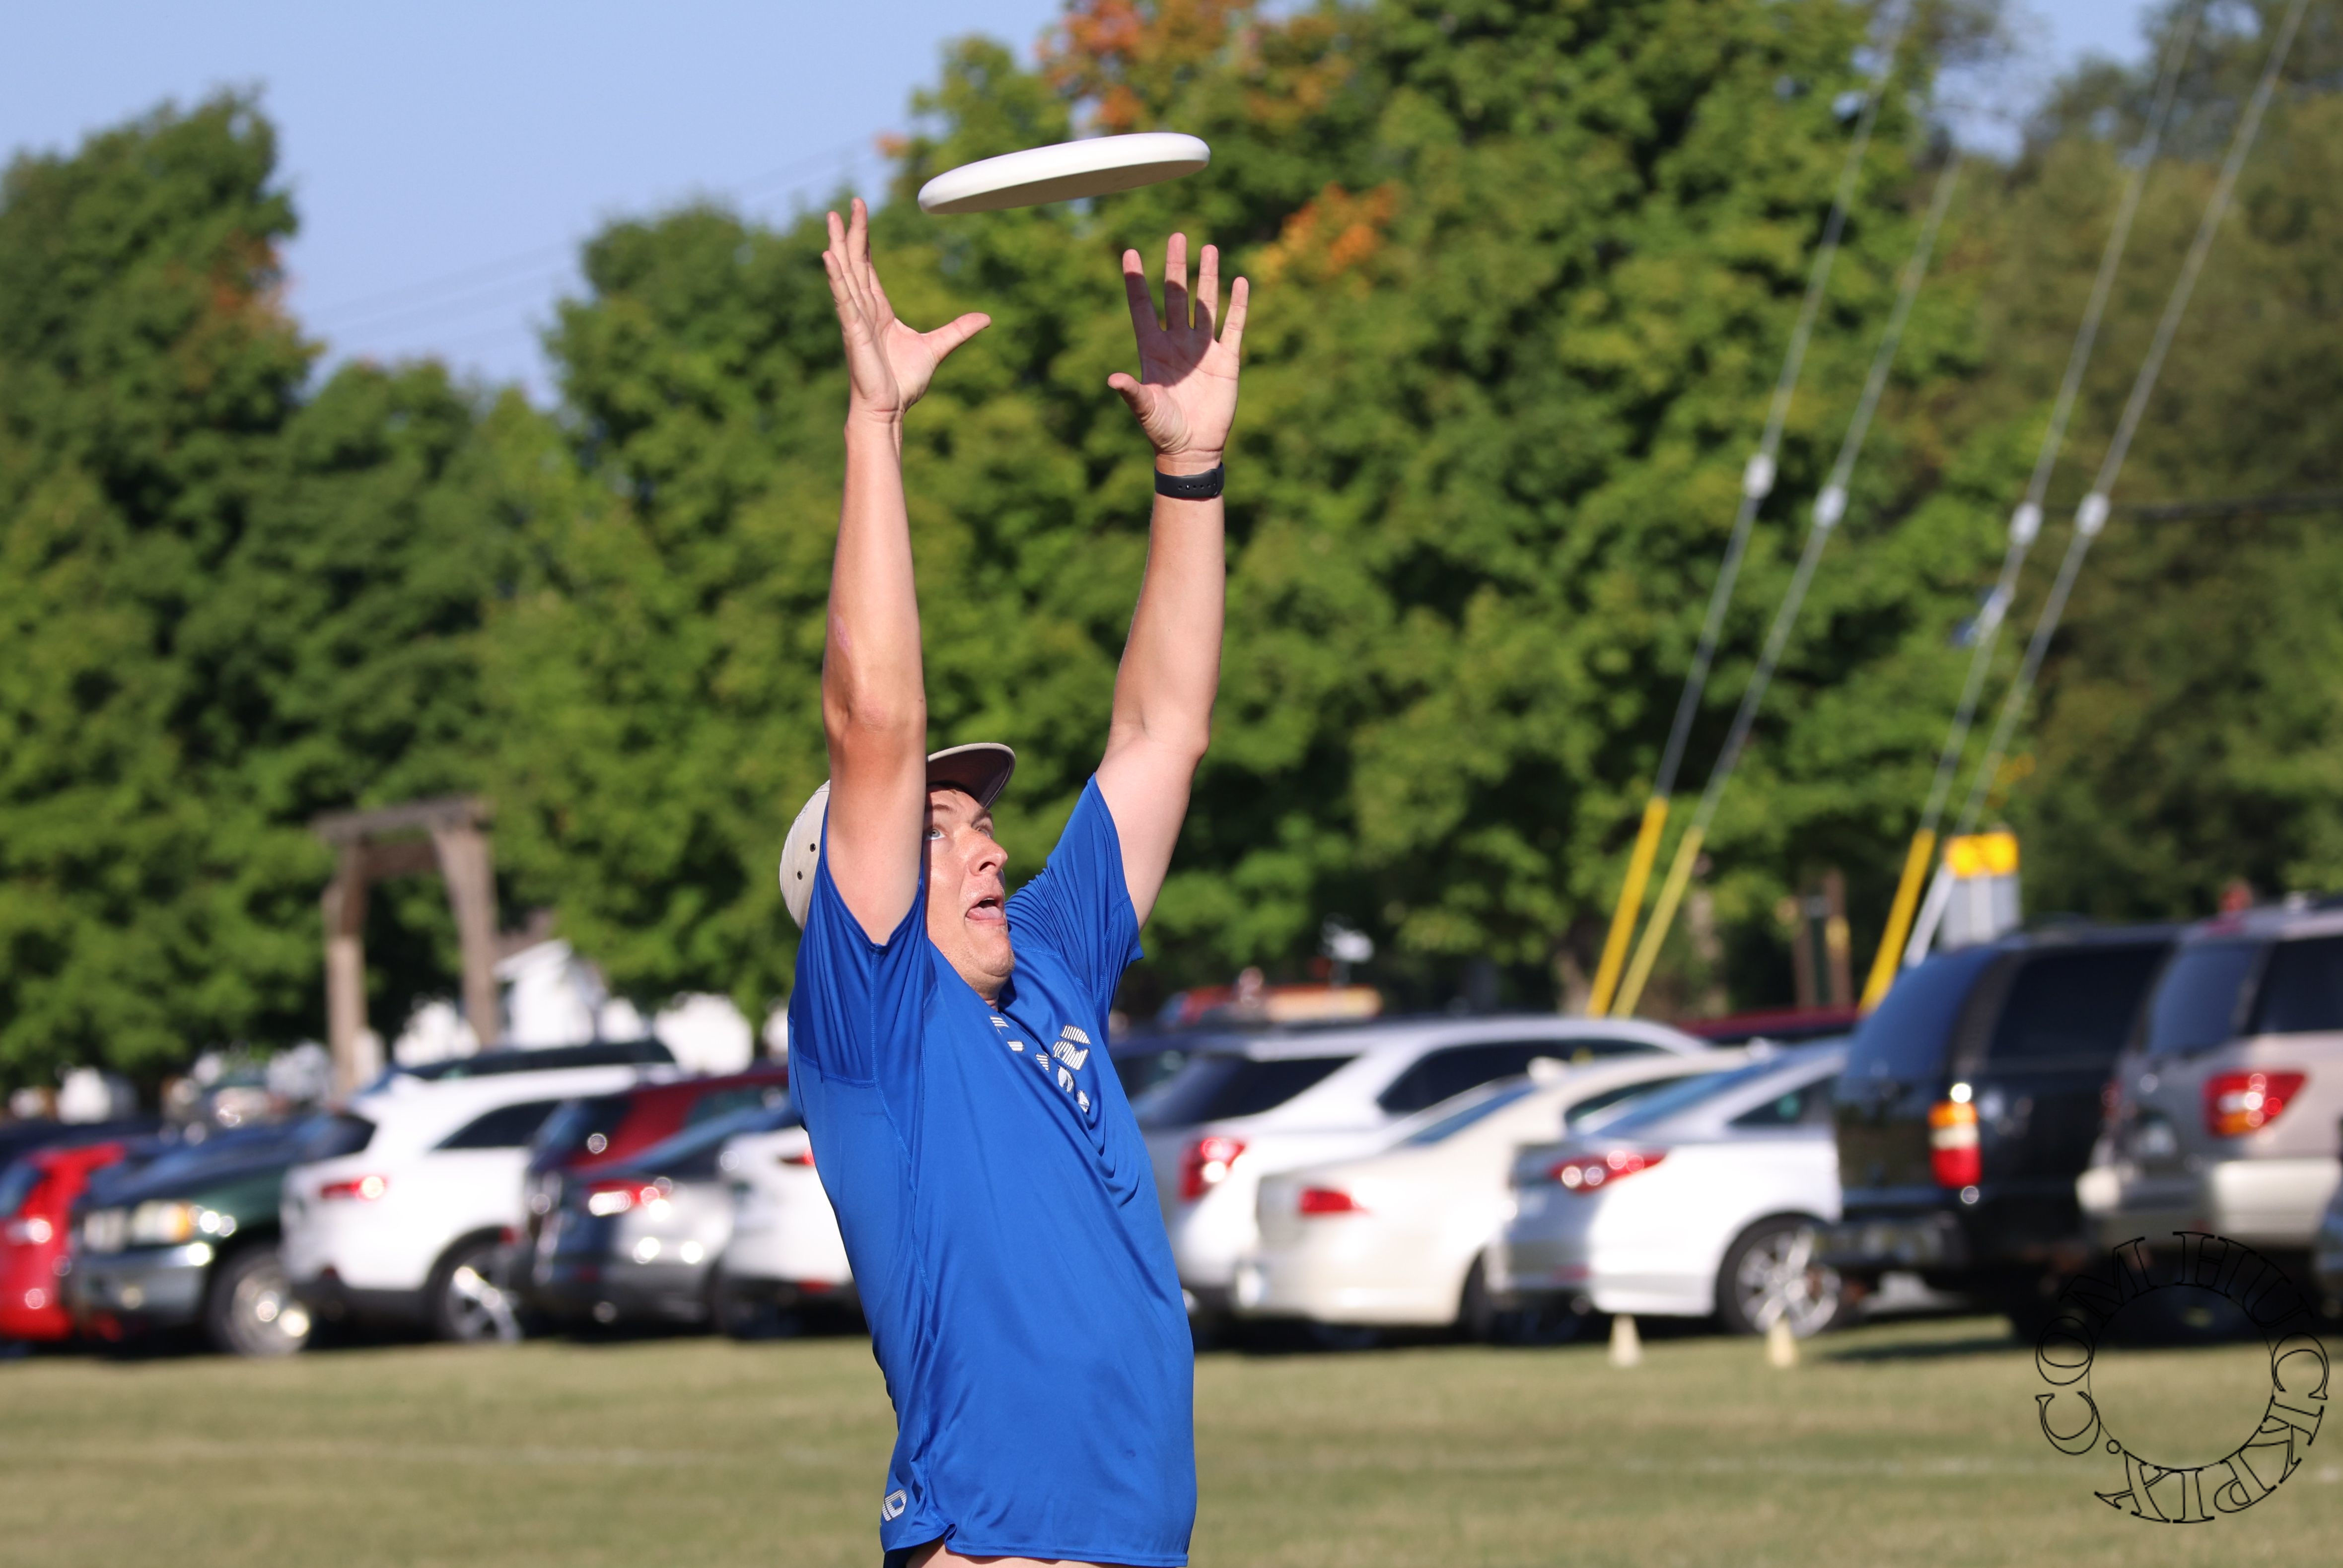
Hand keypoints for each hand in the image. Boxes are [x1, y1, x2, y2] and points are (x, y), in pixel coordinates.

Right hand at [821, 198, 988, 422]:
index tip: (862, 214)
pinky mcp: (853, 331)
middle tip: (851, 203)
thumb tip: (985, 318)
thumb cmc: (904, 382)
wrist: (890, 410)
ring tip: (833, 218)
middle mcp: (864, 309)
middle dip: (853, 232)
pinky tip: (829, 256)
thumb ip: (958, 330)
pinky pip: (843, 299)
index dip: (866, 241)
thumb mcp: (937, 347)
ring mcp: (855, 318)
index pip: (869, 267)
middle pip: (856, 262)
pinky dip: (836, 278)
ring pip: (845, 274)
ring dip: (839, 245)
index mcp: (879, 310)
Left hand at [1111, 234, 1248, 469]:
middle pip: (1175, 296)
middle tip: (1177, 235)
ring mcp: (1202, 349)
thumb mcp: (1145, 408)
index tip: (1129, 253)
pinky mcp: (1227, 360)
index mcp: (1153, 349)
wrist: (1192, 448)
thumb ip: (1131, 391)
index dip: (1136, 281)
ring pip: (1205, 304)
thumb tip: (1112, 378)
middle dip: (1176, 267)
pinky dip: (1238, 305)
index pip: (1143, 307)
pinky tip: (1240, 281)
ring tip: (1209, 248)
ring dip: (1207, 277)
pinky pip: (1234, 326)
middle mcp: (1177, 343)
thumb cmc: (1163, 430)